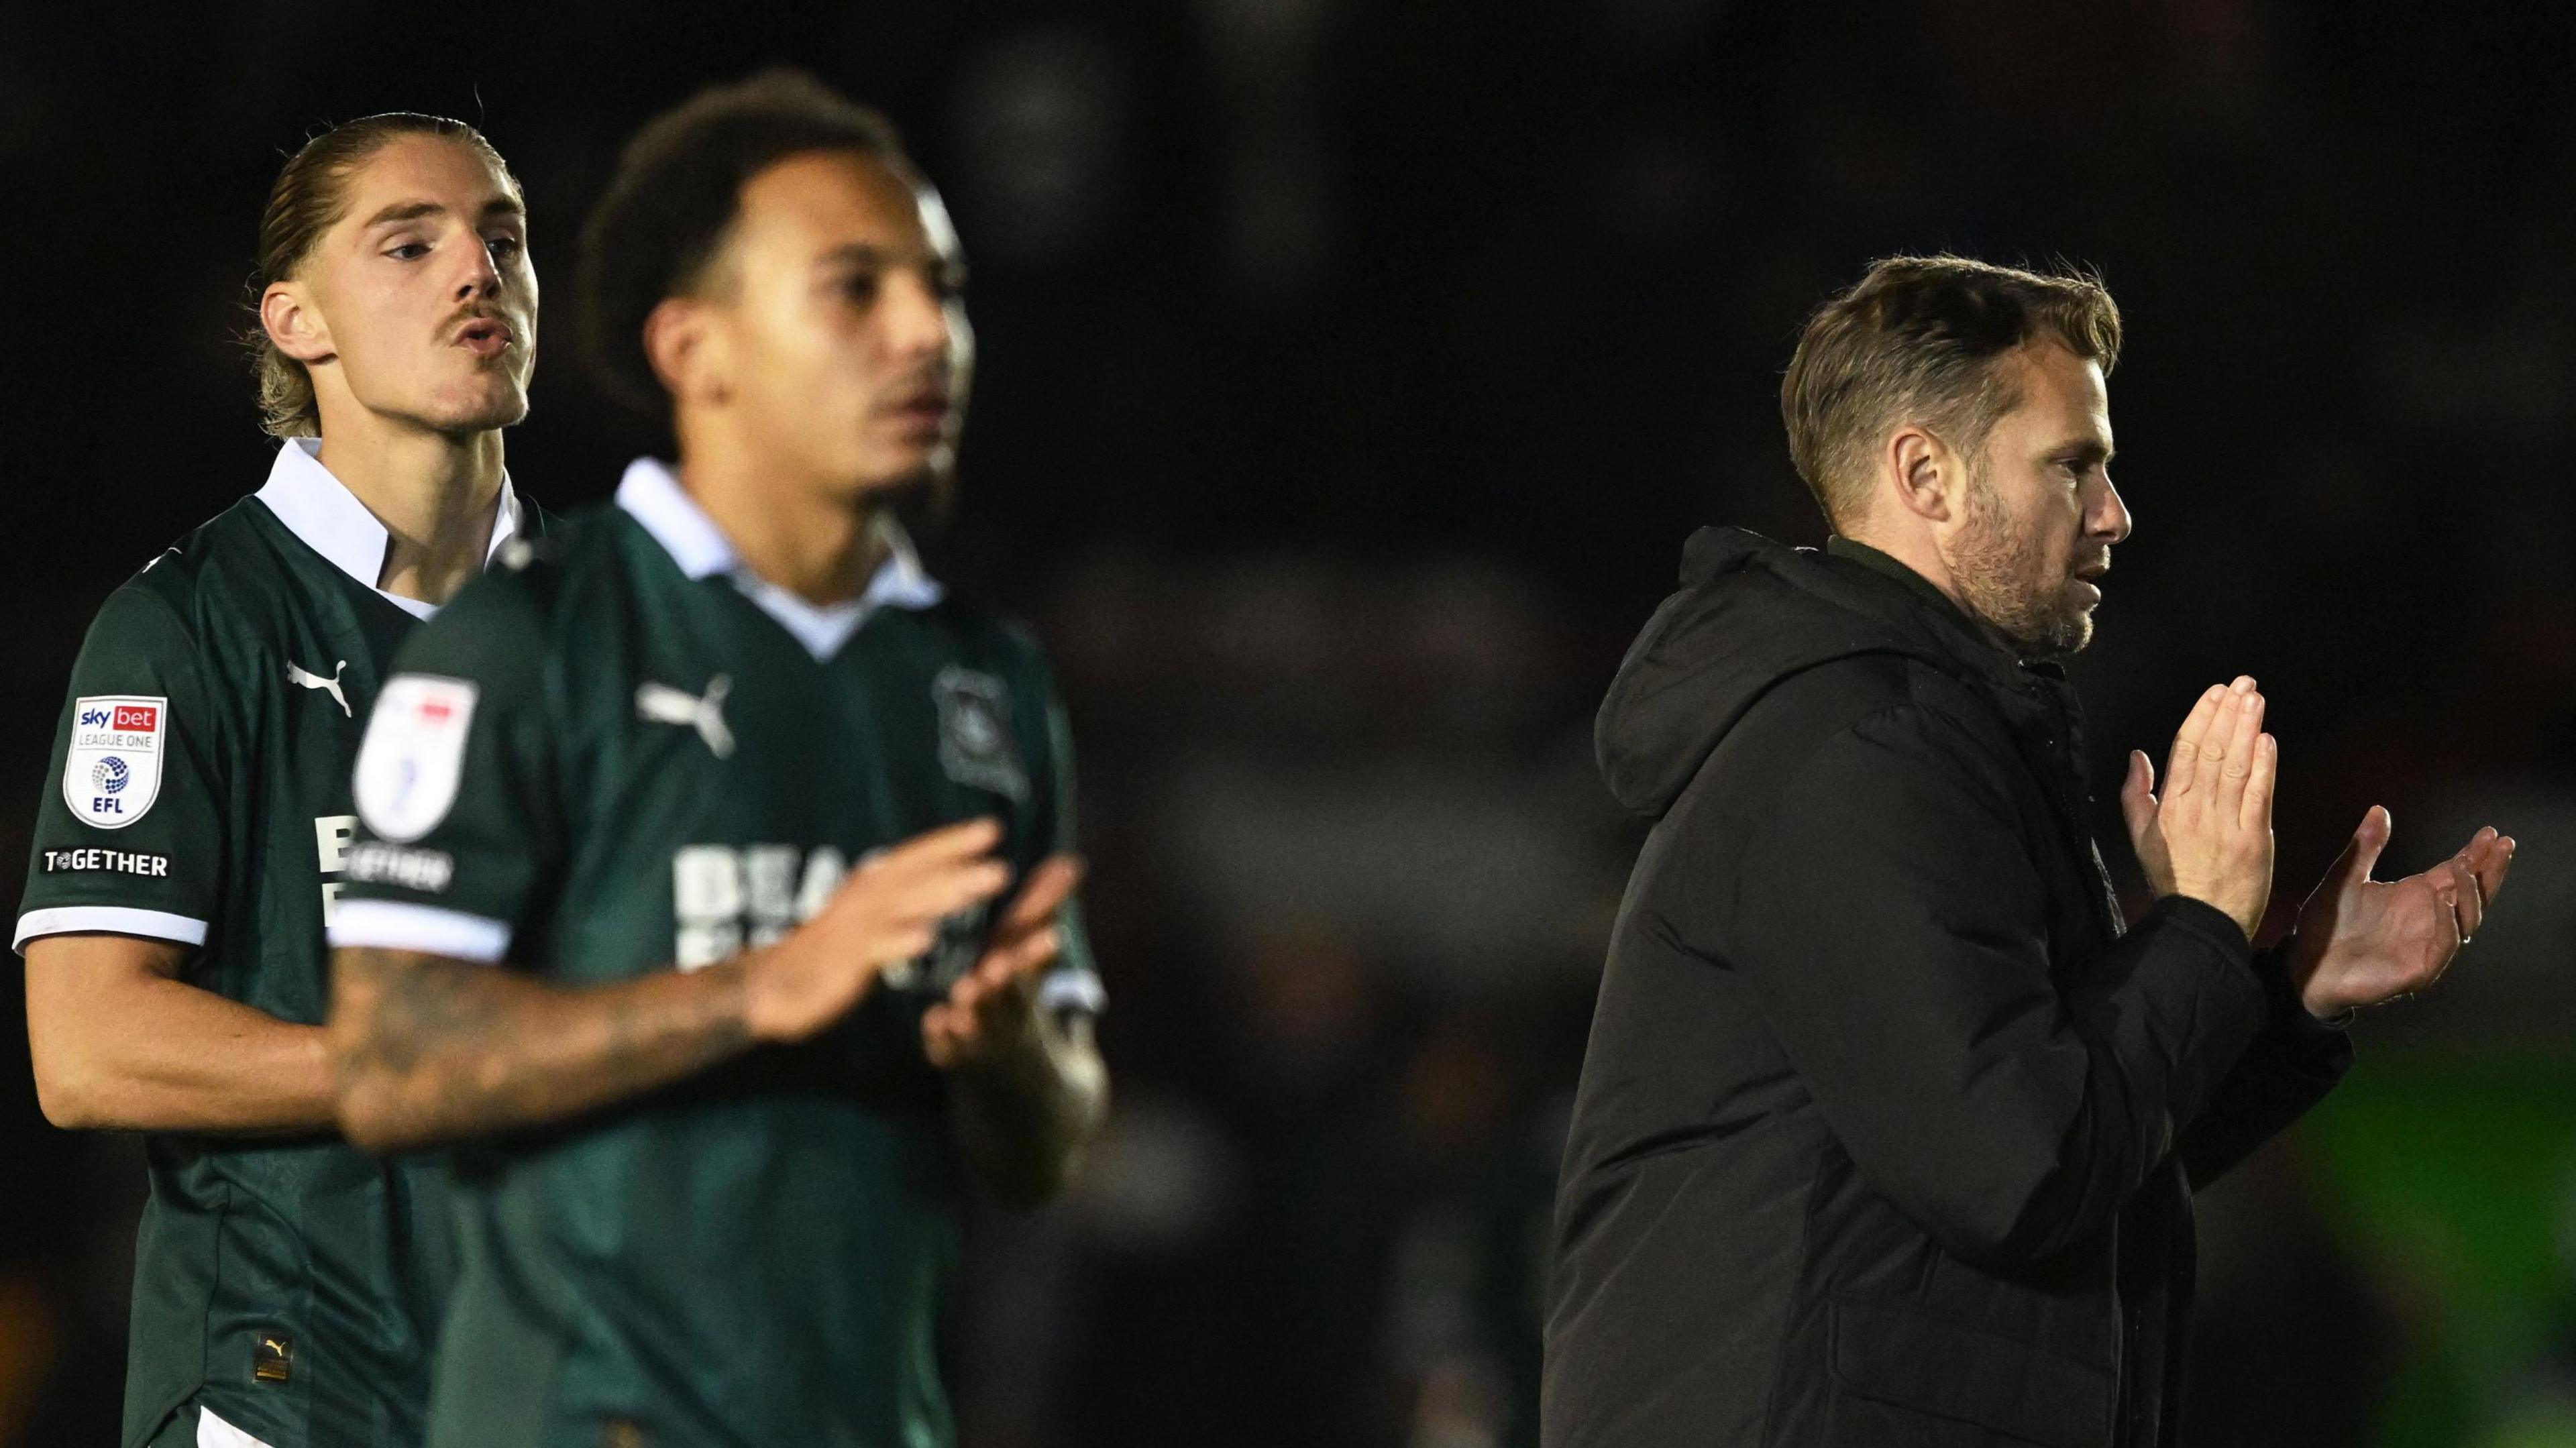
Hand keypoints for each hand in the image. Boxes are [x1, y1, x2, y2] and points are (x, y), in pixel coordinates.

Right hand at [740, 819, 1010, 1042]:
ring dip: (944, 891)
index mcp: (869, 889)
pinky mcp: (842, 963)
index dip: (950, 842)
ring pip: (902, 904)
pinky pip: (874, 950)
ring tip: (985, 883)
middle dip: (956, 857)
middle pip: (914, 873)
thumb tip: (938, 885)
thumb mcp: (864, 920)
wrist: (768, 987)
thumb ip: (898, 902)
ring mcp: (853, 930)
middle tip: (997, 842)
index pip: (913, 858)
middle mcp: (863, 901)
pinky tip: (926, 938)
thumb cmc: (825, 953)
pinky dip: (898, 941)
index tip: (991, 829)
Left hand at [924, 853, 1083, 1070]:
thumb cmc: (1016, 992)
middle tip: (995, 966)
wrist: (1019, 1074)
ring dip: (973, 1008)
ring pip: (978, 1021)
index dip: (1044, 950)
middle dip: (1005, 980)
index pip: (1038, 963)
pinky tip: (933, 1019)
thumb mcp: (1030, 954)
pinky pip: (945, 1046)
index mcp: (1027, 983)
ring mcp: (982, 1035)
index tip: (1056, 937)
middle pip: (1009, 994)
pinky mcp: (952, 1053)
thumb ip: (1045, 909)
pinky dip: (941, 1035)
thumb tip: (1071, 861)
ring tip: (965, 991)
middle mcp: (1008, 1011)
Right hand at [2120, 677, 2276, 939]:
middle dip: (2228, 712)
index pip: (2185, 750)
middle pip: (2213, 750)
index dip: (2201, 716)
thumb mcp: (2141, 837)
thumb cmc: (2171, 879)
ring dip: (2247, 728)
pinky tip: (2267, 739)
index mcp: (2168, 807)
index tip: (2215, 692)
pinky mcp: (2254, 838)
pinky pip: (2259, 793)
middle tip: (2242, 684)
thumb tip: (2137, 755)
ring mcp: (2225, 823)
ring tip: (2255, 699)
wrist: (2201, 922)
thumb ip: (2136, 793)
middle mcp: (2195, 810)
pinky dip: (2264, 764)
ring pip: (2236, 765)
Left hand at [2284, 810, 2514, 1016]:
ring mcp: (2427, 946)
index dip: (2475, 854)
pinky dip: (2447, 924)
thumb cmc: (2327, 924)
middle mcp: (2429, 920)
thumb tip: (2379, 809)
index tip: (2490, 833)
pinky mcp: (2418, 970)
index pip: (2456, 873)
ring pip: (2465, 920)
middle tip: (2503, 845)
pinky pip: (2443, 946)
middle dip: (2490, 871)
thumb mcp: (2345, 877)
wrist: (2305, 966)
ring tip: (2463, 866)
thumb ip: (2365, 847)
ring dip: (2469, 893)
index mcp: (2417, 897)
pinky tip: (2444, 900)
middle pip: (2473, 895)